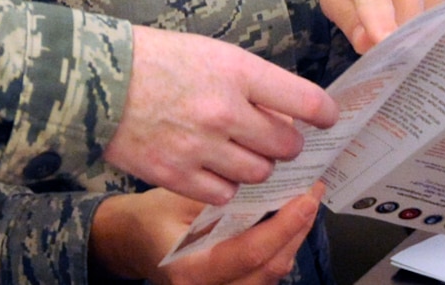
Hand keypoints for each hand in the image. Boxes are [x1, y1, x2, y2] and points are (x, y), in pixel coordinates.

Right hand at [90, 186, 323, 284]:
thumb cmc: (151, 216)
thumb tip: (265, 170)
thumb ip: (220, 195)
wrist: (130, 243)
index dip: (283, 227)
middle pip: (269, 268)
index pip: (248, 253)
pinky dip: (282, 246)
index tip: (306, 198)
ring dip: (294, 238)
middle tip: (314, 191)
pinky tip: (290, 221)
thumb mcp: (178, 198)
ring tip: (307, 201)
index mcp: (190, 270)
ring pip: (272, 274)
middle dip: (298, 229)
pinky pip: (265, 273)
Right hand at [105, 27, 337, 205]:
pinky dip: (225, 185)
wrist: (96, 79)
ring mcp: (201, 146)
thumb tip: (287, 111)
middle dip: (288, 145)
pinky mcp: (177, 174)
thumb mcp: (211, 52)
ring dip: (257, 166)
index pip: (305, 101)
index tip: (327, 118)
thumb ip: (250, 82)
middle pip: (285, 145)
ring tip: (242, 152)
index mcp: (237, 71)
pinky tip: (215, 169)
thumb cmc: (154, 58)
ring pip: (258, 173)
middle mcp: (225, 111)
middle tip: (278, 139)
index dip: (325, 114)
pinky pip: (224, 194)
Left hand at [318, 0, 444, 52]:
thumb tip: (370, 46)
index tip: (386, 45)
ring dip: (420, 24)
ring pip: (435, 18)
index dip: (381, 27)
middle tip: (386, 31)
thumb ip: (348, 19)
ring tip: (402, 3)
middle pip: (410, 19)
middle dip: (399, 37)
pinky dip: (439, 12)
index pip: (375, 0)